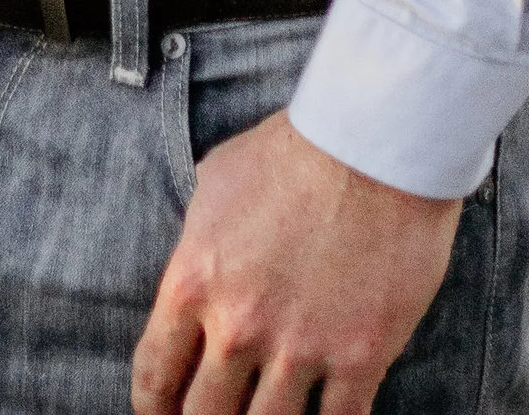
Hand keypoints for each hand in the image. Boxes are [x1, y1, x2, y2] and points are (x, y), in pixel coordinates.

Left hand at [132, 113, 460, 414]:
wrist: (373, 142)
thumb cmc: (294, 149)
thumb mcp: (217, 181)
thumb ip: (198, 239)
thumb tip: (195, 270)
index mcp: (194, 282)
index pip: (155, 375)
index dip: (155, 410)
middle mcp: (238, 326)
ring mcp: (300, 347)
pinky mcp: (359, 357)